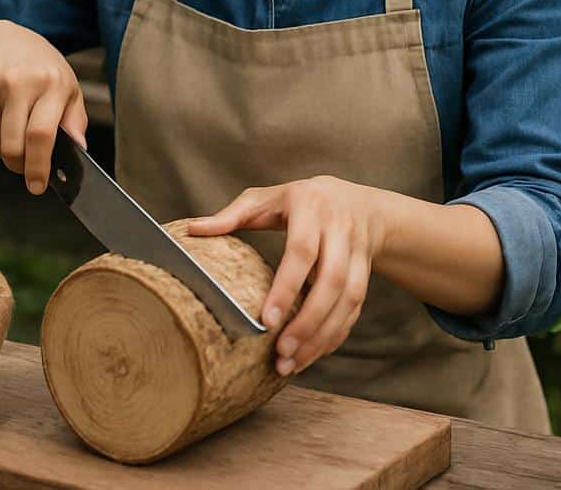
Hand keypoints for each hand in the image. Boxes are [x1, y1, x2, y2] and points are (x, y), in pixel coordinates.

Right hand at [0, 20, 88, 195]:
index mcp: (51, 82)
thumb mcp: (67, 86)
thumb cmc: (40, 68)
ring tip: (13, 130)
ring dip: (3, 150)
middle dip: (19, 165)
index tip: (37, 186)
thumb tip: (79, 150)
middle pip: (12, 147)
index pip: (40, 135)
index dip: (38, 166)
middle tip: (25, 164)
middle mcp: (17, 81)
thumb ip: (75, 120)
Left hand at [187, 176, 387, 375]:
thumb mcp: (268, 198)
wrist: (360, 205)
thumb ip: (233, 213)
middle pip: (331, 281)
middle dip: (308, 321)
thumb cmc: (301, 201)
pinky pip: (355, 310)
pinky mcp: (367, 274)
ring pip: (348, 299)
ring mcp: (358, 252)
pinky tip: (313, 354)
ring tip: (293, 362)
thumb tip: (193, 228)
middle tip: (281, 352)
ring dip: (323, 335)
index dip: (286, 288)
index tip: (265, 322)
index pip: (301, 252)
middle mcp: (340, 229)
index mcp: (311, 207)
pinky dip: (335, 335)